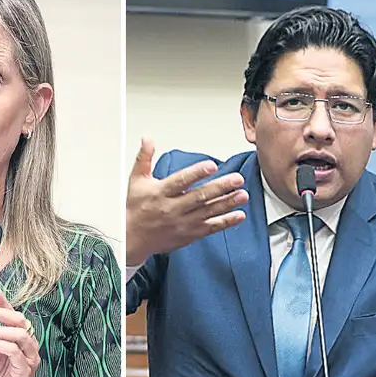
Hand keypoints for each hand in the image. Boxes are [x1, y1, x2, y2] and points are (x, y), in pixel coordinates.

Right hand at [126, 138, 247, 265]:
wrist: (132, 238)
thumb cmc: (136, 207)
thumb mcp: (136, 180)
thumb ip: (144, 158)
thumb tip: (147, 138)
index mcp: (160, 193)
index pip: (180, 181)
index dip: (197, 173)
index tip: (212, 165)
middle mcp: (172, 208)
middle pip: (199, 196)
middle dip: (220, 187)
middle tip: (237, 179)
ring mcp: (182, 222)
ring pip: (208, 212)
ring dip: (227, 203)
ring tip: (243, 194)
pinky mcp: (189, 234)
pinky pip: (210, 228)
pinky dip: (225, 222)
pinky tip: (239, 215)